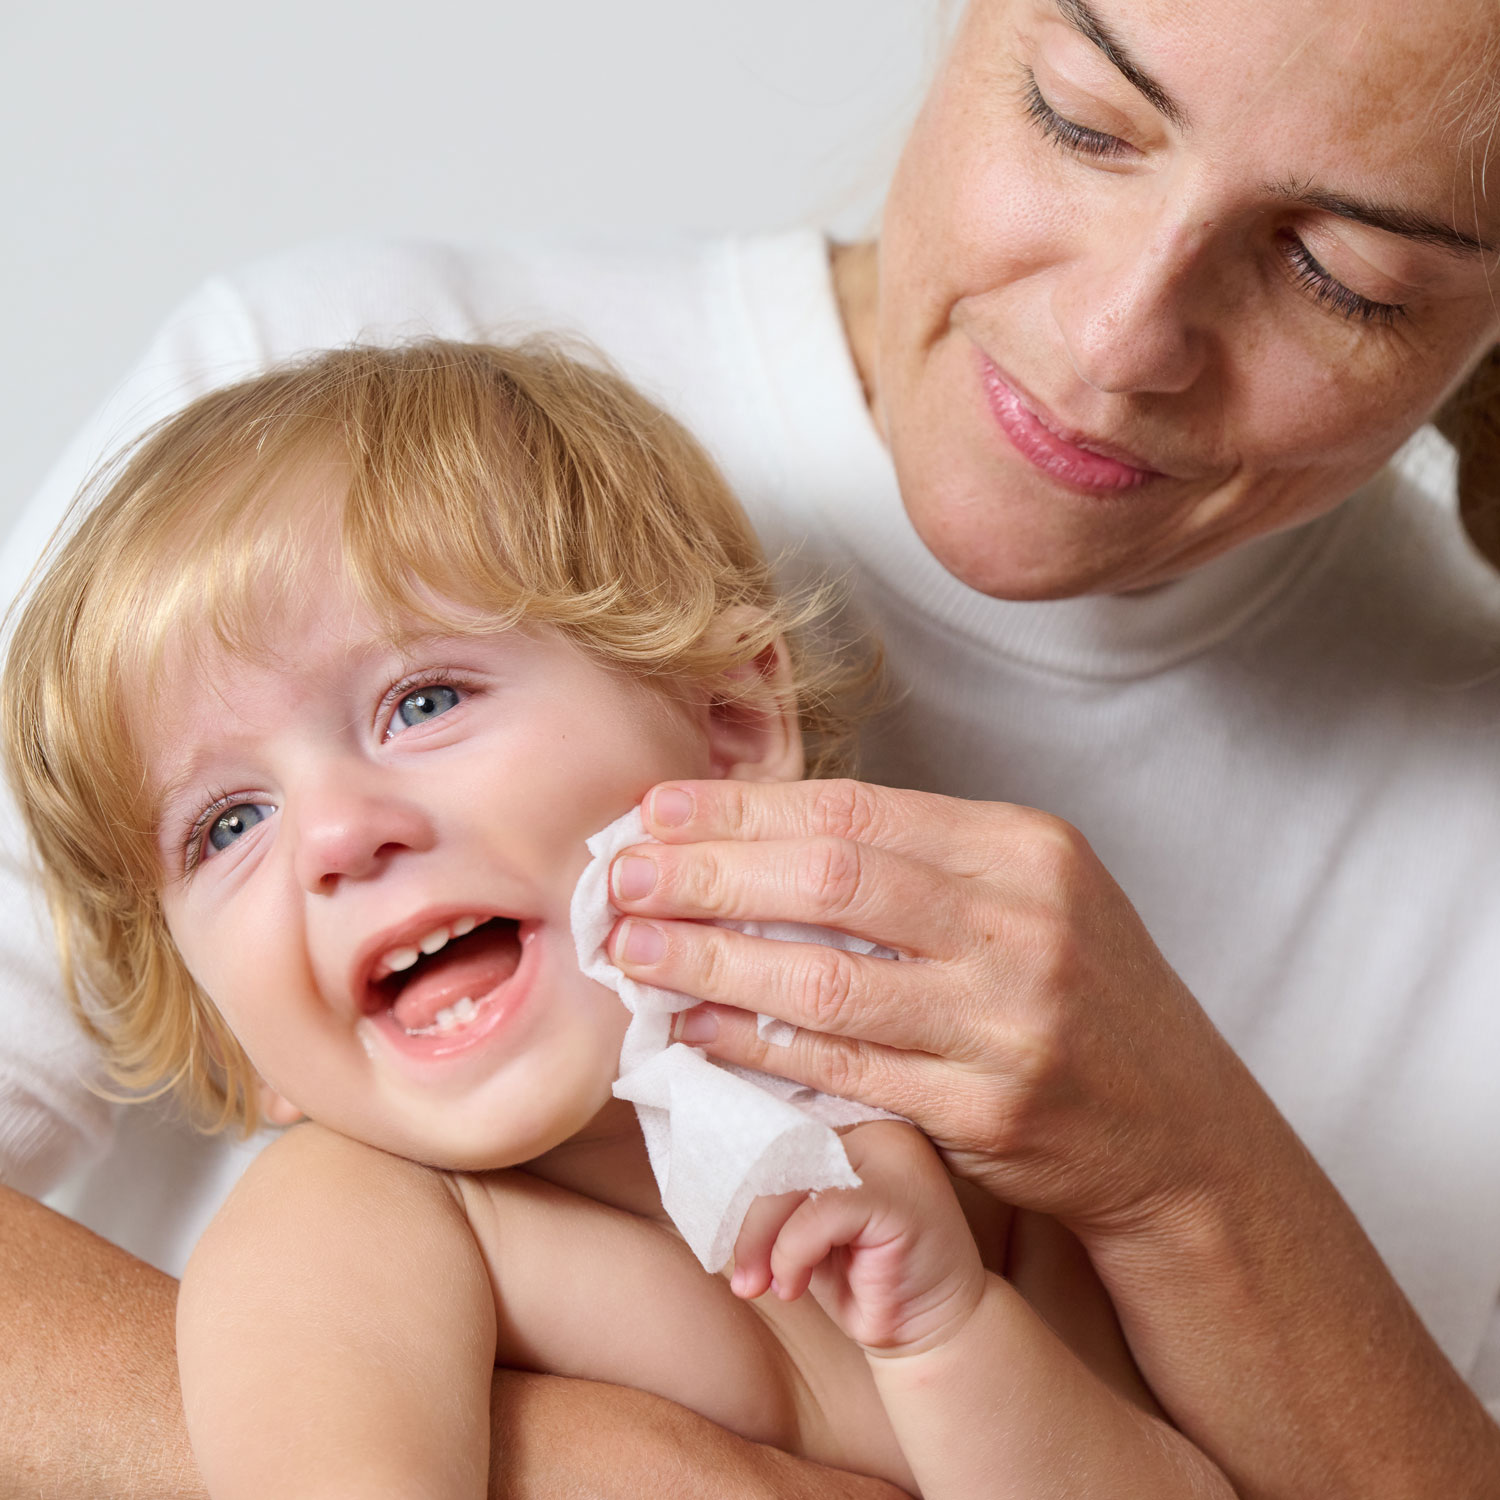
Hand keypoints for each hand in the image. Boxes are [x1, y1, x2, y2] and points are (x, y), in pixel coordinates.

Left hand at [606, 778, 1272, 1245]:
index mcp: (1026, 847)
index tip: (659, 811)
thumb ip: (919, 864)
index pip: (858, 810)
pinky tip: (696, 1031)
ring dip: (712, 963)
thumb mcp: (1028, 898)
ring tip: (636, 950)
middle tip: (624, 876)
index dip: (744, 810)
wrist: (1180, 1130)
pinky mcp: (991, 1109)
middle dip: (710, 874)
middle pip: (832, 882)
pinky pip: (846, 1071)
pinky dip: (757, 1049)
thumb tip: (762, 837)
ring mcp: (1011, 1019)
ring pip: (827, 979)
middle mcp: (1025, 922)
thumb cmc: (1081, 999)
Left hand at [730, 1121, 983, 1356]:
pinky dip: (790, 1254)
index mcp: (851, 1119)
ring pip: (789, 1176)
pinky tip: (792, 1287)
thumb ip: (773, 1186)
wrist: (934, 1330)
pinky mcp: (898, 1192)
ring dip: (758, 1239)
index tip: (714, 1218)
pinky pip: (817, 1212)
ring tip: (757, 1284)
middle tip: (736, 1269)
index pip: (775, 1119)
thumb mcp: (804, 1221)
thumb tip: (706, 1168)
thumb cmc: (862, 1274)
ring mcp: (891, 1150)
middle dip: (743, 1213)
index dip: (736, 1165)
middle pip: (775, 1144)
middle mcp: (874, 1122)